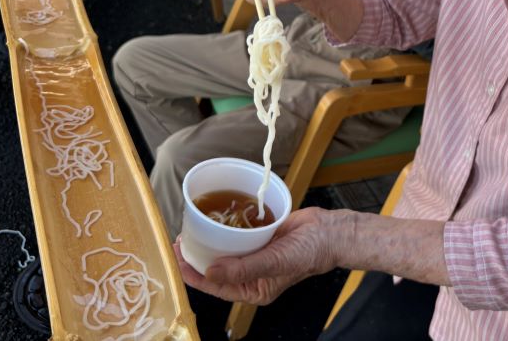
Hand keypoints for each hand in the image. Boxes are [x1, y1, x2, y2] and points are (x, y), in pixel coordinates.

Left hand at [174, 208, 338, 304]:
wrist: (330, 232)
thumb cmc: (308, 253)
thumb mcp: (274, 263)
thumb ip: (243, 269)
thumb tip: (211, 272)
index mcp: (253, 289)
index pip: (216, 285)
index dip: (194, 274)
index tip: (178, 259)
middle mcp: (252, 273)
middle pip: (217, 267)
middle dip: (198, 256)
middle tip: (181, 241)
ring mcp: (256, 253)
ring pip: (226, 249)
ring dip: (210, 240)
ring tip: (192, 230)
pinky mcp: (261, 236)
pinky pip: (239, 233)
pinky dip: (227, 226)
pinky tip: (216, 218)